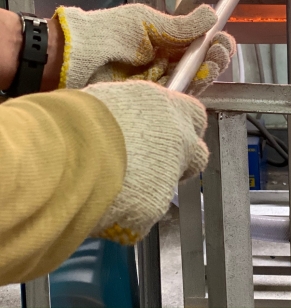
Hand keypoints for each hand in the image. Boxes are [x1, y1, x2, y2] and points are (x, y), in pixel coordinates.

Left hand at [54, 4, 234, 92]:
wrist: (69, 61)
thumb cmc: (103, 35)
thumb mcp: (145, 22)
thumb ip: (180, 25)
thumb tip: (211, 15)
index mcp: (161, 40)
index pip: (195, 43)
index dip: (212, 42)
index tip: (223, 40)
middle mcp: (160, 63)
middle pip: (196, 65)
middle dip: (214, 58)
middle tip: (222, 52)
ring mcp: (154, 84)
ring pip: (189, 83)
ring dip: (205, 74)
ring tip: (214, 64)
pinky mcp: (147, 103)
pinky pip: (173, 100)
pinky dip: (187, 93)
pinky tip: (196, 84)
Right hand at [83, 81, 207, 243]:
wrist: (71, 150)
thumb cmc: (81, 116)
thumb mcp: (112, 99)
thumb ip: (132, 111)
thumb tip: (126, 120)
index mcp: (168, 106)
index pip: (195, 115)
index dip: (180, 126)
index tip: (164, 133)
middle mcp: (179, 138)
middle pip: (197, 154)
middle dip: (179, 162)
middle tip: (149, 166)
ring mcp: (170, 175)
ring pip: (169, 186)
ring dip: (150, 188)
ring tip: (115, 187)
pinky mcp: (153, 207)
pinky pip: (143, 215)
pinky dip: (127, 214)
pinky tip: (103, 206)